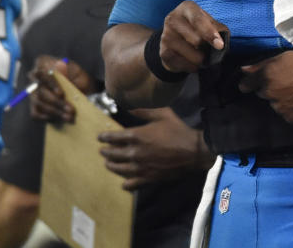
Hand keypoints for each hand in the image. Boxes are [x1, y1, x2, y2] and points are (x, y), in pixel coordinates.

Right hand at [27, 56, 95, 122]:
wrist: (82, 90)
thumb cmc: (78, 78)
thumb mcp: (77, 71)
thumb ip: (68, 69)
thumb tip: (59, 66)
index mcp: (43, 63)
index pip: (42, 74)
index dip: (51, 85)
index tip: (61, 94)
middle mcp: (34, 77)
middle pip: (40, 90)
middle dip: (56, 102)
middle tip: (70, 110)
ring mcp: (33, 91)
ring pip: (38, 102)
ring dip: (54, 111)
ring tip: (68, 116)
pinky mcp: (34, 104)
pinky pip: (35, 113)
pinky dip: (47, 116)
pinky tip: (59, 118)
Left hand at [97, 109, 211, 190]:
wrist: (193, 151)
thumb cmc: (178, 130)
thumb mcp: (162, 114)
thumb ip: (144, 111)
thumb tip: (129, 108)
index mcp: (137, 136)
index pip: (114, 137)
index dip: (105, 137)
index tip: (100, 137)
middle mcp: (135, 153)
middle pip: (113, 154)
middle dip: (105, 152)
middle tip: (102, 151)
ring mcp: (140, 168)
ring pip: (118, 169)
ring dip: (111, 166)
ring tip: (108, 164)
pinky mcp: (147, 179)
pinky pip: (131, 183)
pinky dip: (125, 183)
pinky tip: (124, 182)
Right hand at [159, 1, 227, 73]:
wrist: (174, 39)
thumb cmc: (197, 27)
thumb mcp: (209, 22)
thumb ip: (218, 28)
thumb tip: (221, 41)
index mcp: (187, 8)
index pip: (198, 20)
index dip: (209, 33)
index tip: (219, 45)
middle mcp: (173, 19)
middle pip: (196, 40)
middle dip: (206, 48)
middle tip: (208, 49)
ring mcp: (166, 36)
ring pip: (193, 55)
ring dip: (201, 59)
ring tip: (199, 54)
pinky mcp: (163, 52)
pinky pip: (185, 65)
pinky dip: (193, 66)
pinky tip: (190, 60)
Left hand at [239, 51, 292, 123]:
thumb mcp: (286, 56)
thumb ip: (262, 64)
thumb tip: (244, 70)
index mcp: (267, 75)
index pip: (246, 85)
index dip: (249, 84)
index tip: (250, 84)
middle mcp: (270, 93)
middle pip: (263, 94)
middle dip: (271, 89)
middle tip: (288, 82)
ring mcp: (280, 108)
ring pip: (275, 104)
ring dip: (281, 100)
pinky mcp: (291, 118)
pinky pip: (286, 114)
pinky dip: (292, 109)